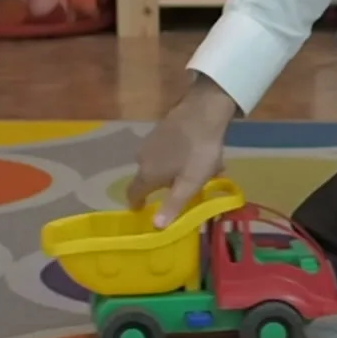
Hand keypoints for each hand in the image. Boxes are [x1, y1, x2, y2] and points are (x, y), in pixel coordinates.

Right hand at [126, 73, 237, 227]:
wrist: (203, 110)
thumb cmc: (197, 151)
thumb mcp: (190, 183)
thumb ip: (173, 205)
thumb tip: (156, 227)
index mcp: (147, 174)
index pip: (133, 193)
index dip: (136, 204)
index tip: (140, 210)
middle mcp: (142, 157)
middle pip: (148, 177)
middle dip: (163, 186)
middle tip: (183, 191)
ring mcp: (150, 141)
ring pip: (160, 162)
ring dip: (173, 170)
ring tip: (197, 172)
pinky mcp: (161, 129)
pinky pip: (167, 149)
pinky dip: (178, 156)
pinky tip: (196, 154)